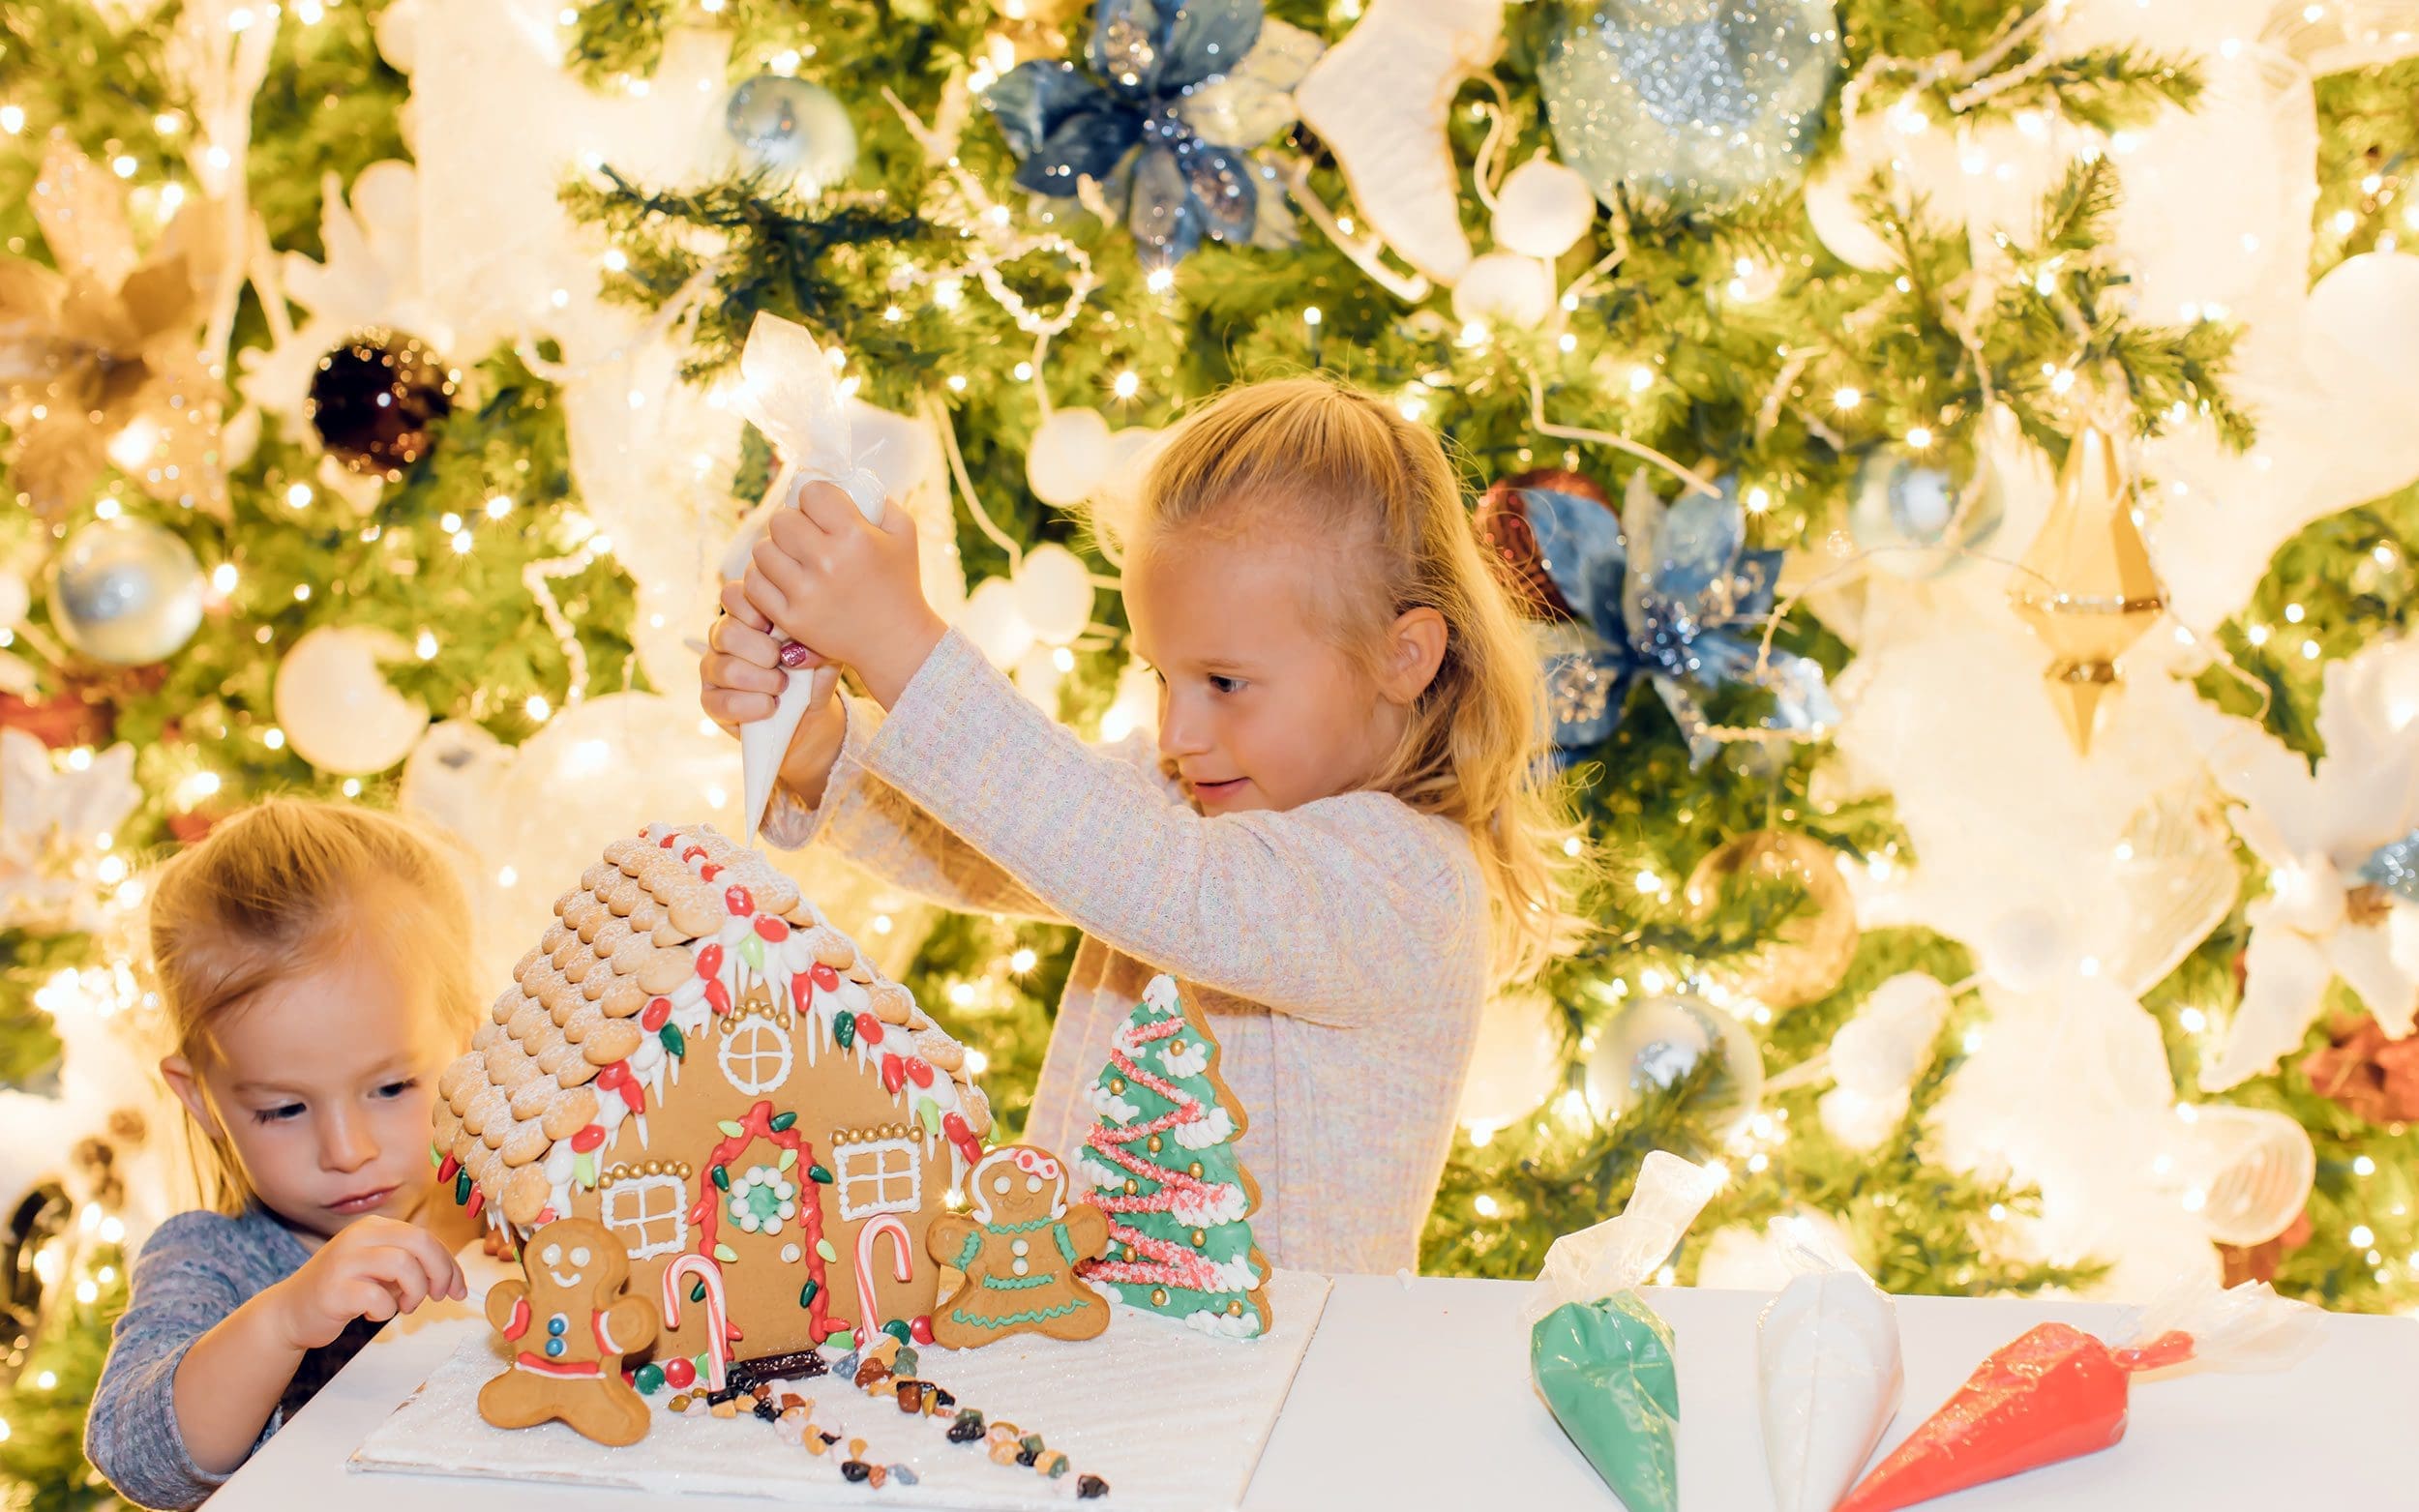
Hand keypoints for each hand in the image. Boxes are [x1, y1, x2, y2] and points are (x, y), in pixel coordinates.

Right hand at [269, 1216, 465, 1350]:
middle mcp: (358, 1236)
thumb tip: (451, 1278)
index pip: (425, 1237)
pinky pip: (378, 1297)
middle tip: (441, 1297)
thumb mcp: (377, 1267)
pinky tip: (371, 1314)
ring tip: (403, 1307)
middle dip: (440, 1273)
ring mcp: (344, 1261)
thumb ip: (409, 1264)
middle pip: (419, 1243)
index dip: (449, 1264)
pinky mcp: (334, 1289)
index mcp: (372, 1226)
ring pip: (403, 1266)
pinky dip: (385, 1310)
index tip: (459, 1289)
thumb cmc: (342, 1290)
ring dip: (414, 1292)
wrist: (289, 1312)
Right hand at [701, 582, 846, 807]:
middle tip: (786, 663)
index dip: (753, 610)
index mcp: (745, 615)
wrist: (810, 715)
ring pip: (726, 669)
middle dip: (764, 652)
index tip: (777, 628)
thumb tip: (794, 647)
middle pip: (727, 632)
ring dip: (763, 681)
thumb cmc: (813, 673)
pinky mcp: (711, 701)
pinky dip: (754, 706)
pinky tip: (772, 707)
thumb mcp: (822, 648)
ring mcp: (713, 669)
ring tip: (783, 687)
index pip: (732, 596)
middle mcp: (722, 637)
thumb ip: (812, 634)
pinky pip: (723, 702)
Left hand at [742, 481, 947, 707]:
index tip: (823, 511)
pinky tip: (784, 580)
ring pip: (762, 550)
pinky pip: (754, 583)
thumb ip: (876, 498)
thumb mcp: (903, 532)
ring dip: (776, 550)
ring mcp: (806, 593)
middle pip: (781, 520)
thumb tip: (843, 477)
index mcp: (855, 537)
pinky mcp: (791, 618)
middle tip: (807, 536)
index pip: (811, 493)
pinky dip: (765, 578)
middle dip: (793, 523)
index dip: (816, 498)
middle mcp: (828, 562)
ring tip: (795, 559)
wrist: (895, 641)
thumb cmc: (899, 582)